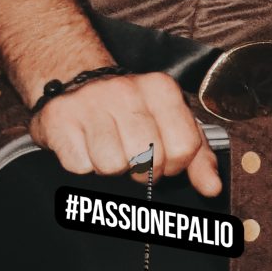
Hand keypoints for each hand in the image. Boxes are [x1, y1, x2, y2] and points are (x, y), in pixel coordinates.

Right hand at [28, 71, 222, 197]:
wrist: (75, 82)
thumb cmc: (130, 109)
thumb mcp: (170, 122)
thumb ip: (197, 155)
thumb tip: (212, 188)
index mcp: (162, 89)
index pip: (184, 148)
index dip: (174, 166)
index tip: (162, 161)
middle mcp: (127, 91)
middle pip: (148, 159)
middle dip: (142, 170)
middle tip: (133, 157)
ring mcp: (91, 103)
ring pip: (113, 165)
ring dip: (111, 167)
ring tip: (108, 148)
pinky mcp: (59, 119)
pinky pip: (80, 166)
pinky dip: (83, 164)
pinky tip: (85, 146)